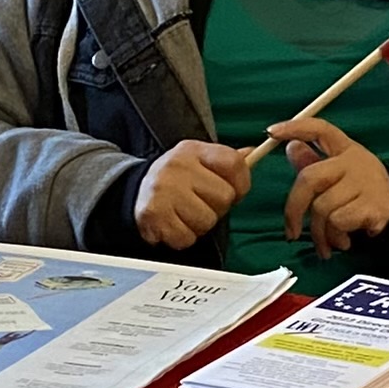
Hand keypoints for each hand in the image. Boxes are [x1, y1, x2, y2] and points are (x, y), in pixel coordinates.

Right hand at [134, 139, 250, 248]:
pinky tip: (174, 224)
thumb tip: (252, 153)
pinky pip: (186, 237)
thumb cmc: (177, 180)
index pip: (235, 164)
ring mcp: (164, 189)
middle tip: (201, 204)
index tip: (234, 192)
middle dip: (217, 208)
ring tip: (186, 214)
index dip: (242, 184)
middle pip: (224, 197)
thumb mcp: (199, 161)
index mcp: (193, 150)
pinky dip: (183, 237)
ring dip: (200, 225)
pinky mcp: (154, 213)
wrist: (135, 190)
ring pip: (207, 221)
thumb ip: (227, 161)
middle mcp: (178, 166)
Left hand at [267, 117, 388, 258]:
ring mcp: (365, 183)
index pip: (320, 129)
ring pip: (322, 207)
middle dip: (293, 210)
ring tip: (326, 242)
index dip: (295, 127)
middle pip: (310, 178)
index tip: (271, 132)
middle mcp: (354, 161)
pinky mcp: (373, 206)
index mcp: (344, 148)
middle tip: (291, 233)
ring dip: (318, 232)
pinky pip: (338, 222)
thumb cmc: (358, 190)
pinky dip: (334, 237)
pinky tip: (342, 241)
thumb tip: (289, 147)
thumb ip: (313, 163)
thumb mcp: (338, 173)